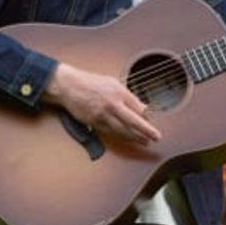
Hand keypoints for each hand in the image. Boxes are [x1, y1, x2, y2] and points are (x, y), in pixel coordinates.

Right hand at [42, 63, 161, 144]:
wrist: (69, 86)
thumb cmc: (91, 82)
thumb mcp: (113, 83)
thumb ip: (128, 96)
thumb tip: (142, 108)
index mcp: (118, 92)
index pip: (137, 107)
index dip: (147, 117)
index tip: (153, 122)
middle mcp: (112, 104)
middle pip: (133, 121)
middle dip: (146, 131)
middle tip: (156, 137)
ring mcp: (102, 115)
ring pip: (122, 130)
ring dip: (135, 137)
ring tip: (145, 141)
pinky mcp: (94, 122)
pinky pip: (110, 132)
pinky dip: (121, 136)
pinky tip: (127, 138)